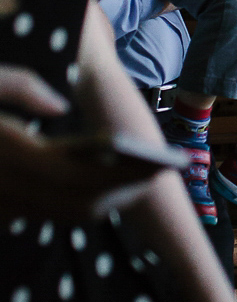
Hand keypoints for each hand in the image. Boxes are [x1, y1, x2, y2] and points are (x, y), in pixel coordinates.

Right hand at [0, 94, 169, 217]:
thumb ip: (19, 86)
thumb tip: (58, 105)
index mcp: (7, 152)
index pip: (76, 177)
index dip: (120, 177)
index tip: (153, 165)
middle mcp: (5, 187)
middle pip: (79, 205)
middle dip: (122, 193)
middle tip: (156, 174)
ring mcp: (1, 205)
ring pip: (66, 214)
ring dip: (105, 200)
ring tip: (137, 178)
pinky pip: (47, 212)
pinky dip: (78, 202)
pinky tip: (100, 180)